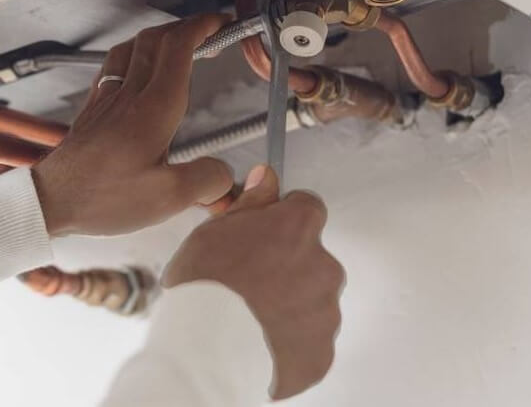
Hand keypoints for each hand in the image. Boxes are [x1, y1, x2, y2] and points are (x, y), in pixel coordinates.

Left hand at [33, 15, 233, 235]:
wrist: (50, 201)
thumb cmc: (101, 198)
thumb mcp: (167, 199)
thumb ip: (206, 181)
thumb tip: (224, 174)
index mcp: (153, 109)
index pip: (179, 47)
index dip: (204, 27)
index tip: (222, 25)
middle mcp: (129, 95)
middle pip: (157, 39)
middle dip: (188, 28)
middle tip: (209, 36)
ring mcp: (107, 99)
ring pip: (133, 47)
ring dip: (160, 38)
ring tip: (178, 46)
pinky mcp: (94, 110)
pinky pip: (113, 66)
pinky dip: (134, 55)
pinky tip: (136, 69)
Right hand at [163, 165, 344, 399]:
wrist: (205, 352)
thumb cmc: (205, 288)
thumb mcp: (214, 230)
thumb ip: (250, 202)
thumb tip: (267, 177)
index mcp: (298, 227)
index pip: (306, 208)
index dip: (283, 218)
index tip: (264, 231)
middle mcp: (323, 265)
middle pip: (310, 256)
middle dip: (286, 265)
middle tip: (248, 281)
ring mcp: (325, 312)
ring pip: (311, 298)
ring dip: (289, 303)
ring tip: (249, 317)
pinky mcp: (320, 352)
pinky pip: (309, 339)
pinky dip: (290, 339)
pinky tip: (260, 341)